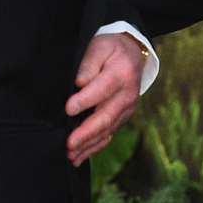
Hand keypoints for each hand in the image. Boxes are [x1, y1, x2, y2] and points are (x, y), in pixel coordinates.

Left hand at [64, 32, 146, 165]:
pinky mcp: (122, 118)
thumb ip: (89, 62)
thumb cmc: (111, 49)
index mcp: (122, 74)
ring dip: (88, 144)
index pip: (102, 89)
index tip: (68, 109)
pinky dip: (94, 147)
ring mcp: (127, 109)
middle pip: (106, 117)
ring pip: (107, 130)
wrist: (133, 54)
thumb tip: (80, 82)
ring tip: (71, 155)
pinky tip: (80, 156)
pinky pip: (109, 135)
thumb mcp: (100, 46)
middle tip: (69, 143)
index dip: (85, 100)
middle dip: (87, 132)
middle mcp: (127, 95)